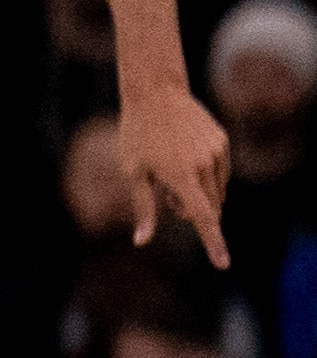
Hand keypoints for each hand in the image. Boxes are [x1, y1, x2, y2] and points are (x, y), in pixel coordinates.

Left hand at [120, 84, 232, 265]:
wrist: (155, 93)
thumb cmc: (136, 134)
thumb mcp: (133, 173)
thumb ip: (143, 209)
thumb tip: (141, 241)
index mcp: (181, 176)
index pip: (204, 219)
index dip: (213, 244)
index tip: (223, 264)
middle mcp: (204, 166)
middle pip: (208, 207)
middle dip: (190, 211)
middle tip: (167, 197)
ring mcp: (216, 152)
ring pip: (216, 190)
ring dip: (199, 194)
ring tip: (173, 173)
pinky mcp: (222, 141)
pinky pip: (220, 171)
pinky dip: (206, 176)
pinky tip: (185, 159)